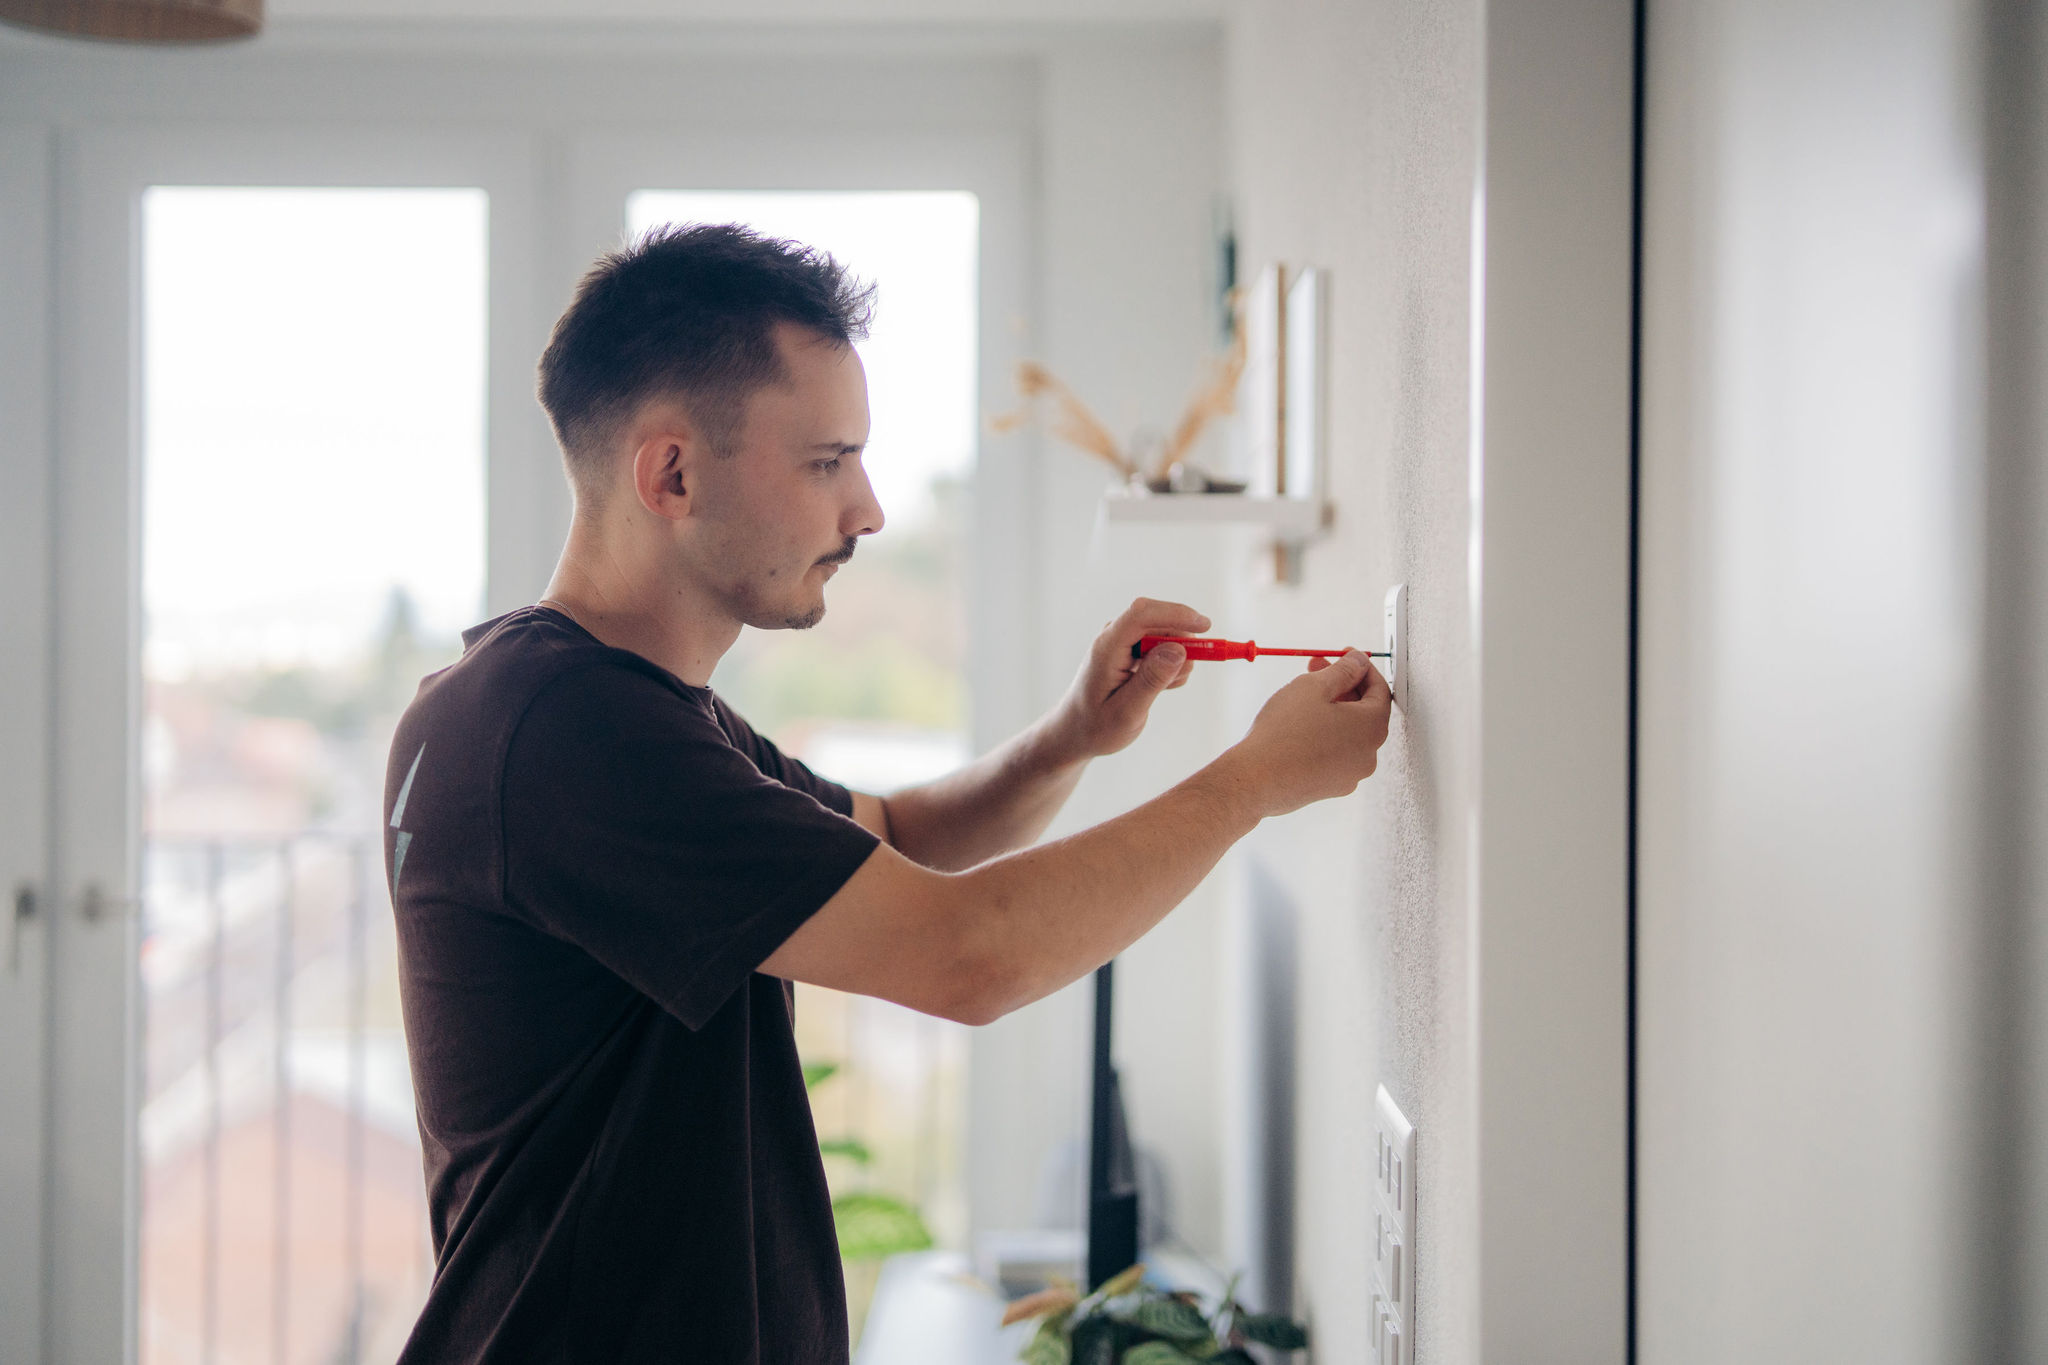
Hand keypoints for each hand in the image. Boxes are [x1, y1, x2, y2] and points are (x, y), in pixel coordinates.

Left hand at [1047, 597, 1209, 759]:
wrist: (1077, 732)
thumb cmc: (1096, 726)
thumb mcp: (1127, 712)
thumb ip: (1151, 680)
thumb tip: (1179, 650)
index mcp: (1107, 647)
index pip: (1143, 614)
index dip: (1176, 614)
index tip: (1205, 627)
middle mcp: (1114, 637)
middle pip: (1159, 621)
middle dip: (1183, 642)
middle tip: (1188, 673)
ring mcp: (1122, 642)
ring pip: (1164, 635)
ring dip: (1177, 658)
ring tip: (1166, 688)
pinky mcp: (1130, 650)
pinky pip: (1161, 646)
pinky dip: (1170, 665)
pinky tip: (1161, 687)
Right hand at [1226, 649, 1391, 816]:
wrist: (1256, 780)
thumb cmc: (1284, 732)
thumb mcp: (1314, 687)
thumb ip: (1344, 670)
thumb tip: (1360, 661)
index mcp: (1372, 727)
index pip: (1380, 690)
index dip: (1362, 667)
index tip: (1346, 656)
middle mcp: (1369, 754)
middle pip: (1363, 711)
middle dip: (1343, 686)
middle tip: (1317, 669)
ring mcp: (1351, 774)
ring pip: (1348, 733)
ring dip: (1332, 710)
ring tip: (1303, 697)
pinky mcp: (1332, 787)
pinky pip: (1335, 753)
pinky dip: (1324, 735)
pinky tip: (1300, 728)